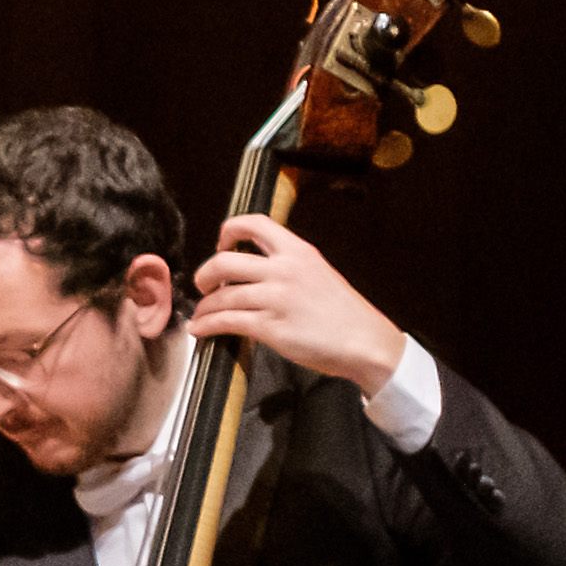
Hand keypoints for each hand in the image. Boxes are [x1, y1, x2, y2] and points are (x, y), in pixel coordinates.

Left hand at [186, 212, 407, 396]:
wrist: (365, 341)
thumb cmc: (342, 312)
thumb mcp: (317, 272)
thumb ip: (286, 264)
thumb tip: (252, 266)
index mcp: (297, 252)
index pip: (254, 224)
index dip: (229, 231)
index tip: (221, 245)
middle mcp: (285, 270)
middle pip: (224, 261)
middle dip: (204, 275)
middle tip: (204, 286)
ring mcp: (276, 299)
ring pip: (221, 296)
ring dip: (204, 307)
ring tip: (201, 314)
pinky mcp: (270, 327)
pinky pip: (225, 322)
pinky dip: (205, 326)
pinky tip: (200, 329)